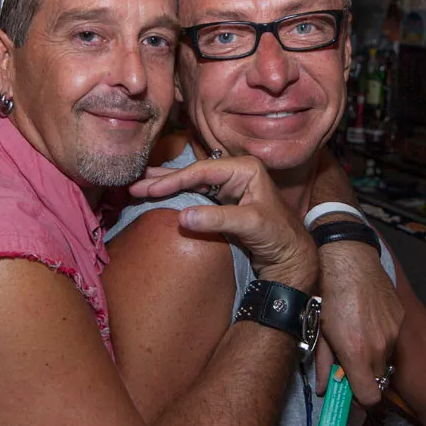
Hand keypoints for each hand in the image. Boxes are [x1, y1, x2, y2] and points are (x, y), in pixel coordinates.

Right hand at [130, 156, 317, 292]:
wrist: (291, 256)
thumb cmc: (279, 236)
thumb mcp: (251, 224)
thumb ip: (218, 218)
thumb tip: (182, 217)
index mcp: (244, 169)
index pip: (202, 171)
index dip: (174, 179)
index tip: (150, 188)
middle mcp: (234, 174)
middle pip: (192, 174)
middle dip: (163, 179)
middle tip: (134, 185)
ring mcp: (227, 188)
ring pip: (190, 183)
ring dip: (164, 186)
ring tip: (138, 185)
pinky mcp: (222, 203)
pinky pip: (193, 196)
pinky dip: (174, 196)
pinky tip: (158, 195)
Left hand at [312, 222, 403, 406]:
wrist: (348, 258)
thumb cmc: (326, 292)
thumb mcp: (318, 330)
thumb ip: (322, 363)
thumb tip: (322, 389)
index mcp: (356, 352)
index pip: (370, 397)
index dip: (360, 398)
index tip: (350, 391)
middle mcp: (379, 345)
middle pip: (378, 379)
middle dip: (364, 375)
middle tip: (347, 362)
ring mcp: (393, 331)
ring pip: (386, 358)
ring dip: (372, 355)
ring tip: (355, 334)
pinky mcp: (400, 317)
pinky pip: (392, 338)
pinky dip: (380, 336)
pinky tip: (365, 319)